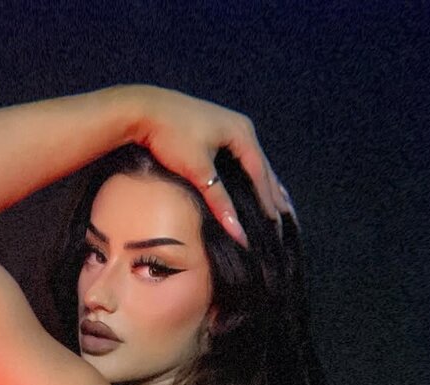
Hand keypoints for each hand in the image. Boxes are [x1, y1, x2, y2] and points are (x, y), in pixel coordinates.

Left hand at [130, 85, 292, 247]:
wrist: (143, 109)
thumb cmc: (170, 136)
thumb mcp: (198, 170)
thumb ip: (219, 201)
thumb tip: (237, 230)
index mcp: (241, 133)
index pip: (260, 174)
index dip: (268, 200)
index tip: (276, 223)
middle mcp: (240, 127)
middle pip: (262, 167)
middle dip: (274, 193)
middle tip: (286, 218)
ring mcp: (228, 126)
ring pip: (253, 162)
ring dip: (265, 183)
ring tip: (278, 204)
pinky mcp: (216, 130)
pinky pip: (241, 157)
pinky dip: (250, 173)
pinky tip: (253, 183)